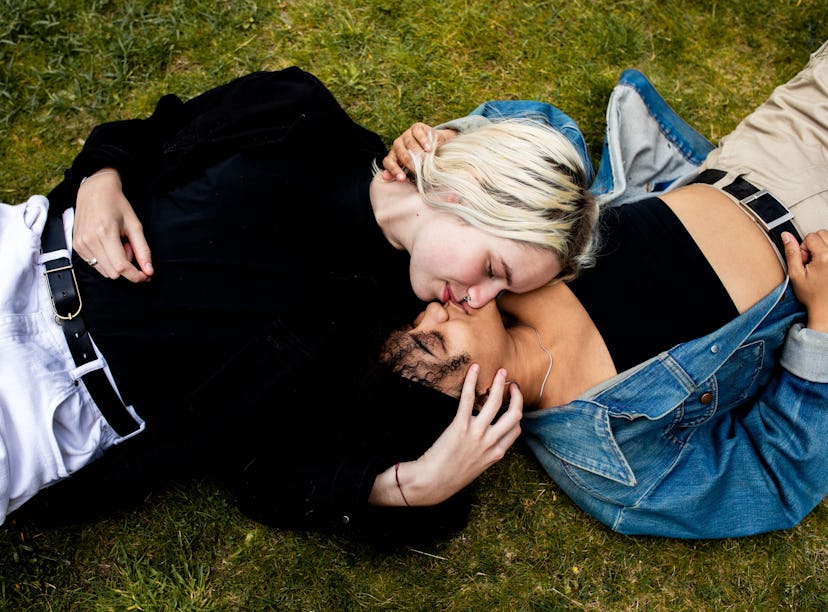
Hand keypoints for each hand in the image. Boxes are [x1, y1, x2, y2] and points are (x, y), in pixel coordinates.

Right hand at [72, 169, 153, 282]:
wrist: (94, 191)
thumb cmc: (117, 205)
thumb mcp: (135, 225)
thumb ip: (143, 250)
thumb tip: (149, 271)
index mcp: (105, 233)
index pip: (121, 267)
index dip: (136, 276)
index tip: (146, 276)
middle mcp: (89, 240)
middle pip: (113, 273)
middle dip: (127, 267)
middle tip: (129, 247)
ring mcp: (80, 244)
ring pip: (104, 271)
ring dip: (116, 264)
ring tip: (118, 244)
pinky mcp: (77, 246)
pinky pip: (95, 265)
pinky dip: (106, 260)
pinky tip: (108, 244)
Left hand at [381, 123, 457, 181]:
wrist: (434, 144)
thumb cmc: (421, 160)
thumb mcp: (413, 169)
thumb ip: (402, 173)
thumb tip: (385, 177)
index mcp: (393, 155)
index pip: (388, 162)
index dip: (394, 170)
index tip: (403, 179)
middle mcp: (397, 144)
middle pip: (401, 154)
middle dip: (409, 163)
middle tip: (418, 170)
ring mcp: (406, 135)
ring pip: (409, 143)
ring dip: (418, 152)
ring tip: (426, 160)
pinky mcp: (416, 127)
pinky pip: (418, 134)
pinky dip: (424, 141)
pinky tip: (429, 148)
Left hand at [400, 365, 522, 505]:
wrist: (432, 482)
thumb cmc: (451, 477)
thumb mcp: (477, 468)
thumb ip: (486, 452)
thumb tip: (487, 438)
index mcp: (496, 454)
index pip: (516, 430)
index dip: (516, 415)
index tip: (513, 404)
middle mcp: (490, 443)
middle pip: (514, 415)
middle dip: (517, 396)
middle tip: (512, 384)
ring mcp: (477, 434)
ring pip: (495, 403)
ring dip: (500, 384)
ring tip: (501, 372)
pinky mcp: (460, 427)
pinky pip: (468, 399)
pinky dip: (471, 381)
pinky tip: (474, 370)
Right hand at [784, 230, 827, 331]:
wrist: (826, 308)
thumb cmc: (812, 295)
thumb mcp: (795, 274)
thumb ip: (791, 253)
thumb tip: (786, 236)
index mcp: (825, 257)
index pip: (811, 237)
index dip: (803, 248)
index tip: (805, 261)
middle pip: (823, 234)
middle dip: (814, 244)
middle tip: (812, 262)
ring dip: (823, 247)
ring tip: (821, 264)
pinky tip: (826, 264)